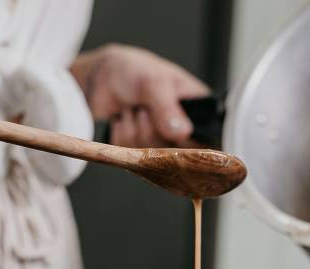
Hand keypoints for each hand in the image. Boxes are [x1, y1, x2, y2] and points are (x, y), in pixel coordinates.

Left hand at [72, 44, 208, 147]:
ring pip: (151, 155)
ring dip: (134, 129)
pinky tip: (124, 118)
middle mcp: (184, 129)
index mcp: (199, 110)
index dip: (187, 141)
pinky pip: (132, 156)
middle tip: (144, 107)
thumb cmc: (135, 70)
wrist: (102, 77)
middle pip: (175, 153)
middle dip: (151, 128)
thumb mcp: (154, 82)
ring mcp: (162, 140)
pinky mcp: (141, 149)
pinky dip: (122, 135)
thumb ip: (167, 108)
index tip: (168, 131)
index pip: (206, 140)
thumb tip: (182, 133)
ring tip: (134, 108)